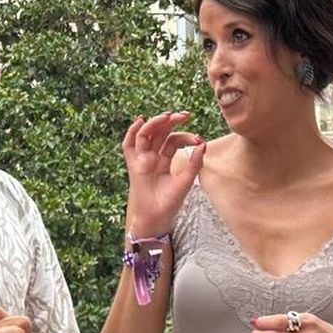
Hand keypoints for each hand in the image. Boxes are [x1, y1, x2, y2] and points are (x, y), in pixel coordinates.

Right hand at [123, 111, 204, 235]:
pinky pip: (128, 145)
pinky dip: (132, 132)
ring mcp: (142, 160)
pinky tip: (140, 120)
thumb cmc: (170, 202)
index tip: (198, 139)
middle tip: (184, 115)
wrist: (157, 218)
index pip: (173, 141)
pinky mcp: (134, 165)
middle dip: (170, 122)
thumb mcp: (186, 180)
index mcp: (164, 160)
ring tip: (168, 116)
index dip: (185, 136)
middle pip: (159, 133)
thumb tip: (203, 143)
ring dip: (155, 123)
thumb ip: (194, 163)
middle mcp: (152, 158)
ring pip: (145, 135)